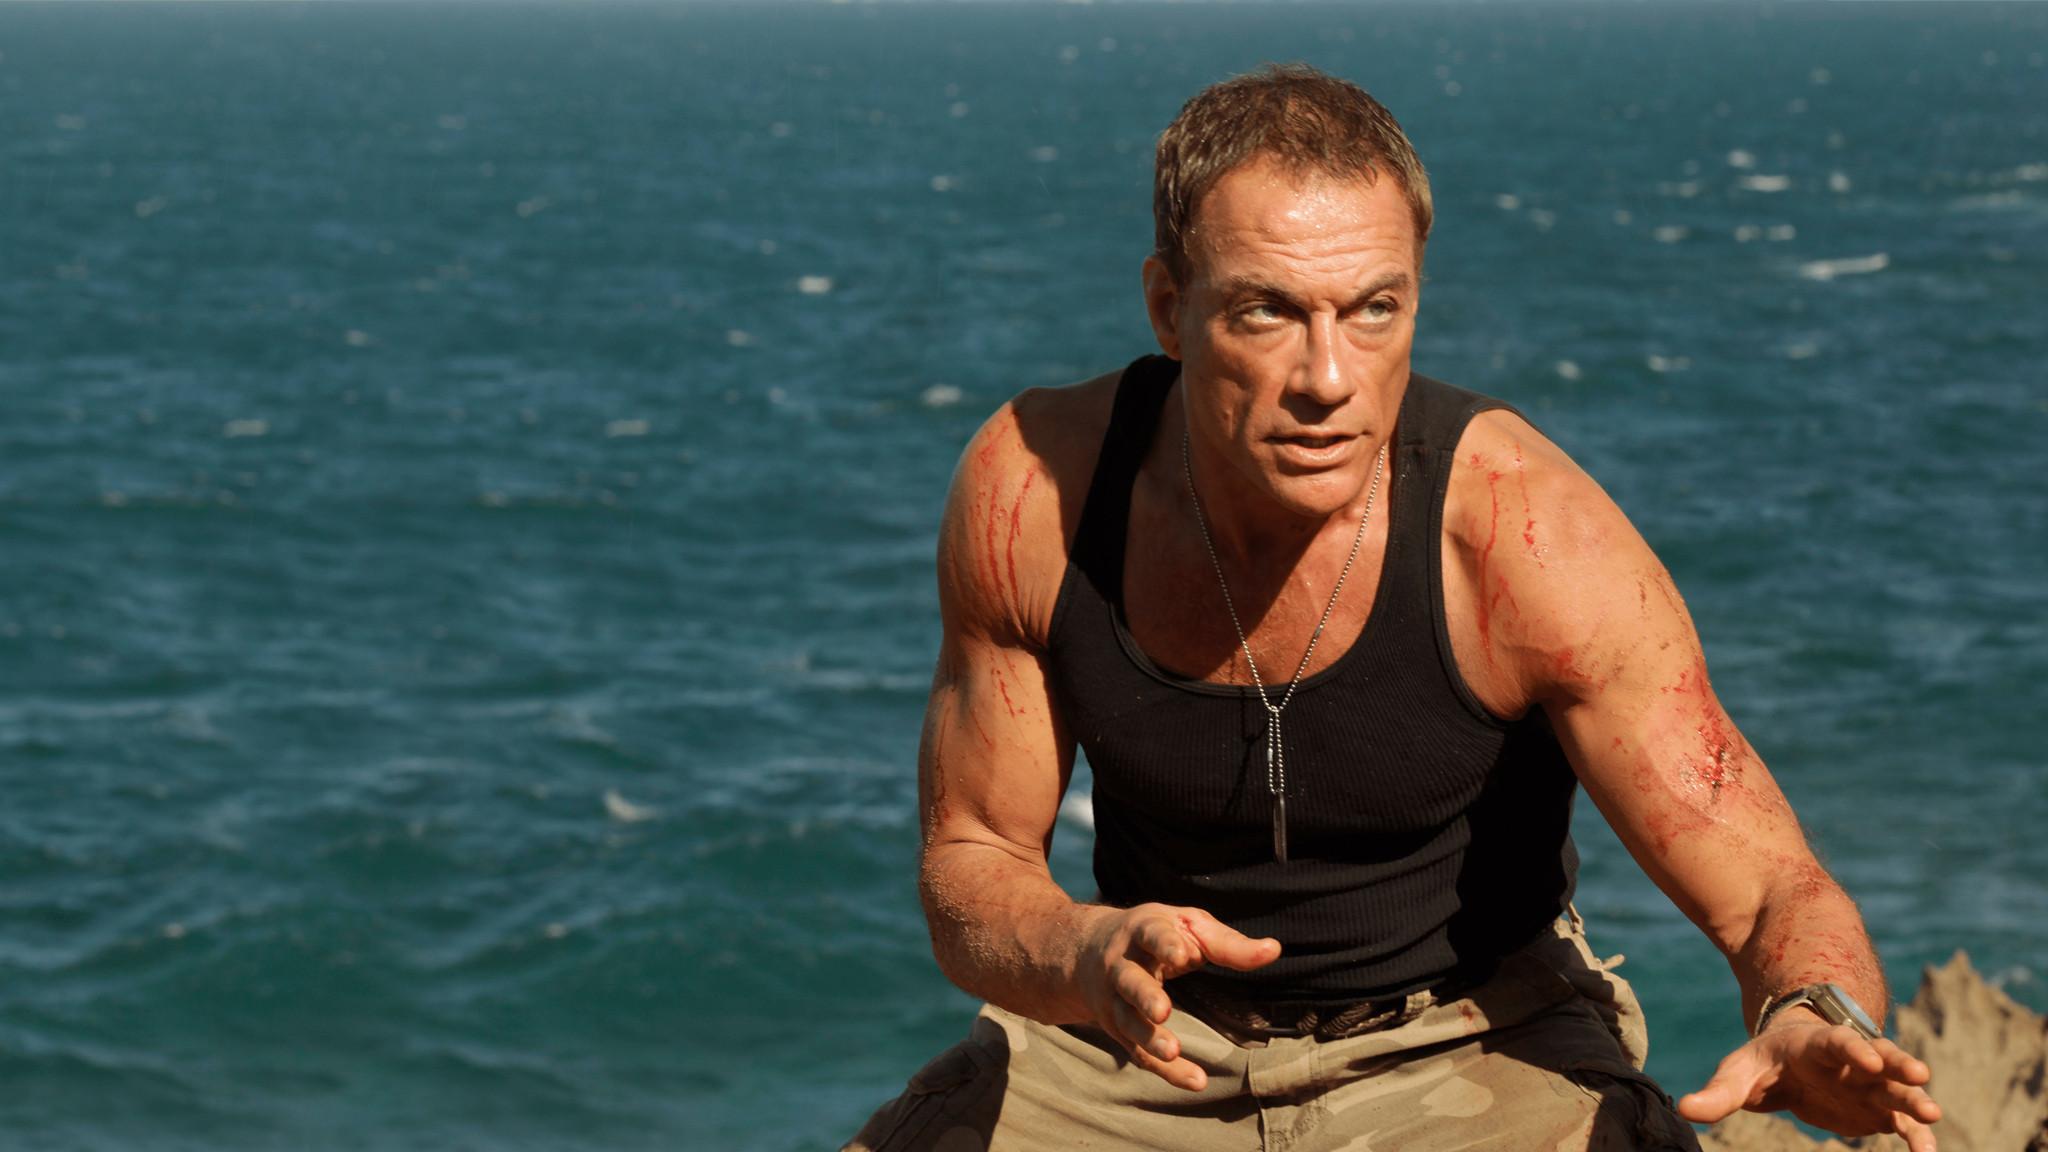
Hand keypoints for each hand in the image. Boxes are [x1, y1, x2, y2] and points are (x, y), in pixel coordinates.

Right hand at [1072, 903, 1279, 1091]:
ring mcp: (1114, 999)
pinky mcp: (1118, 1028)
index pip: (1152, 934)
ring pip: (1127, 1021)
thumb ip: (1229, 944)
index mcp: (1142, 931)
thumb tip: (1274, 950)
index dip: (1164, 944)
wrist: (1088, 950)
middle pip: (1129, 981)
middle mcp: (1120, 965)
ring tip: (1172, 1051)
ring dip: (1148, 1038)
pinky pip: (1139, 1053)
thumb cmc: (1157, 935)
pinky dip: (1165, 1070)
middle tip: (1163, 1010)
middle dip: (1144, 995)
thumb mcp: (1189, 928)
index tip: (1182, 955)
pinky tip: (1195, 1081)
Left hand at [1677, 1011, 1942, 1151]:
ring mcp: (1870, 1085)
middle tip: (1920, 1075)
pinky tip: (1927, 1151)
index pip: (1837, 1041)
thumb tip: (1684, 1110)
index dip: (1852, 1047)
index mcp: (1817, 1045)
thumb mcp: (1738, 1073)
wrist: (1789, 1064)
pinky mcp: (1878, 1110)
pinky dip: (1917, 1135)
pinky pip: (1903, 1122)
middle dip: (1898, 1064)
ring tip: (1933, 1112)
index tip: (1866, 1058)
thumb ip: (1718, 1093)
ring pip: (1898, 1089)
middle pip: (1880, 1057)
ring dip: (1915, 1099)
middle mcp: (1851, 1061)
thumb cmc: (1763, 1065)